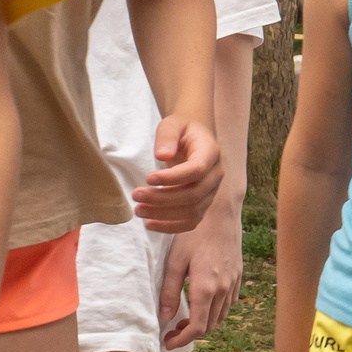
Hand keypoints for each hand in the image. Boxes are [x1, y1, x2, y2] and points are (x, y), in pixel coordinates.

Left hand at [134, 116, 221, 233]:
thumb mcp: (172, 124)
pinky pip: (192, 221)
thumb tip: (162, 156)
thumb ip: (167, 137)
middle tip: (135, 195)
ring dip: (164, 215)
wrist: (195, 138)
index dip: (173, 178)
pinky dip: (171, 227)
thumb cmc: (182, 130)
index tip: (147, 178)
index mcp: (211, 153)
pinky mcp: (203, 203)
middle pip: (194, 194)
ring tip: (138, 210)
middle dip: (162, 199)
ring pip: (193, 211)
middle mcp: (216, 174)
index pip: (197, 170)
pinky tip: (150, 224)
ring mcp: (212, 191)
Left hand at [158, 204, 242, 348]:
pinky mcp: (238, 274)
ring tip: (186, 318)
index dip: (182, 340)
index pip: (197, 327)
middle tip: (172, 330)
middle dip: (190, 333)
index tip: (167, 341)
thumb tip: (164, 317)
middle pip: (210, 325)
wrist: (221, 213)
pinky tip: (203, 302)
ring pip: (221, 315)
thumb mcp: (174, 262)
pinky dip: (216, 310)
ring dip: (204, 323)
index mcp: (205, 288)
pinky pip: (230, 302)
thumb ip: (169, 292)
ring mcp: (234, 282)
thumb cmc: (194, 234)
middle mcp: (223, 289)